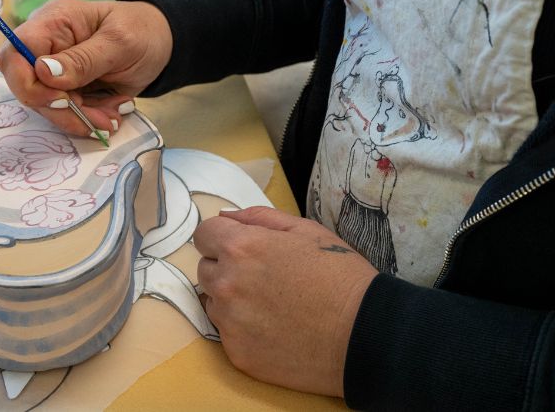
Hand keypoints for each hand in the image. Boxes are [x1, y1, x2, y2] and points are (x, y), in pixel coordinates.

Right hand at [0, 0, 172, 136]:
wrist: (160, 43)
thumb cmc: (141, 31)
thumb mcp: (119, 43)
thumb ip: (83, 59)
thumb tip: (44, 72)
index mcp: (51, 23)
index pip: (14, 55)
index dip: (28, 84)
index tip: (63, 100)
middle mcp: (46, 47)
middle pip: (28, 88)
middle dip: (62, 111)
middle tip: (99, 120)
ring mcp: (55, 71)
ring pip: (48, 107)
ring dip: (80, 120)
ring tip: (113, 118)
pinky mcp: (67, 90)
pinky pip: (67, 114)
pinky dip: (89, 120)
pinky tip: (113, 114)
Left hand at [194, 206, 377, 396]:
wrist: (365, 334)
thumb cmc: (340, 276)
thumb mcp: (305, 230)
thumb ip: (258, 218)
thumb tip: (225, 217)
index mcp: (241, 248)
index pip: (203, 235)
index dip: (221, 238)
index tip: (238, 248)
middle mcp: (227, 284)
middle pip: (205, 269)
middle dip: (226, 269)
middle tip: (264, 278)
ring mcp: (229, 322)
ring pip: (214, 303)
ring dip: (232, 300)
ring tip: (272, 305)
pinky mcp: (237, 353)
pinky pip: (227, 334)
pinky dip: (244, 330)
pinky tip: (275, 329)